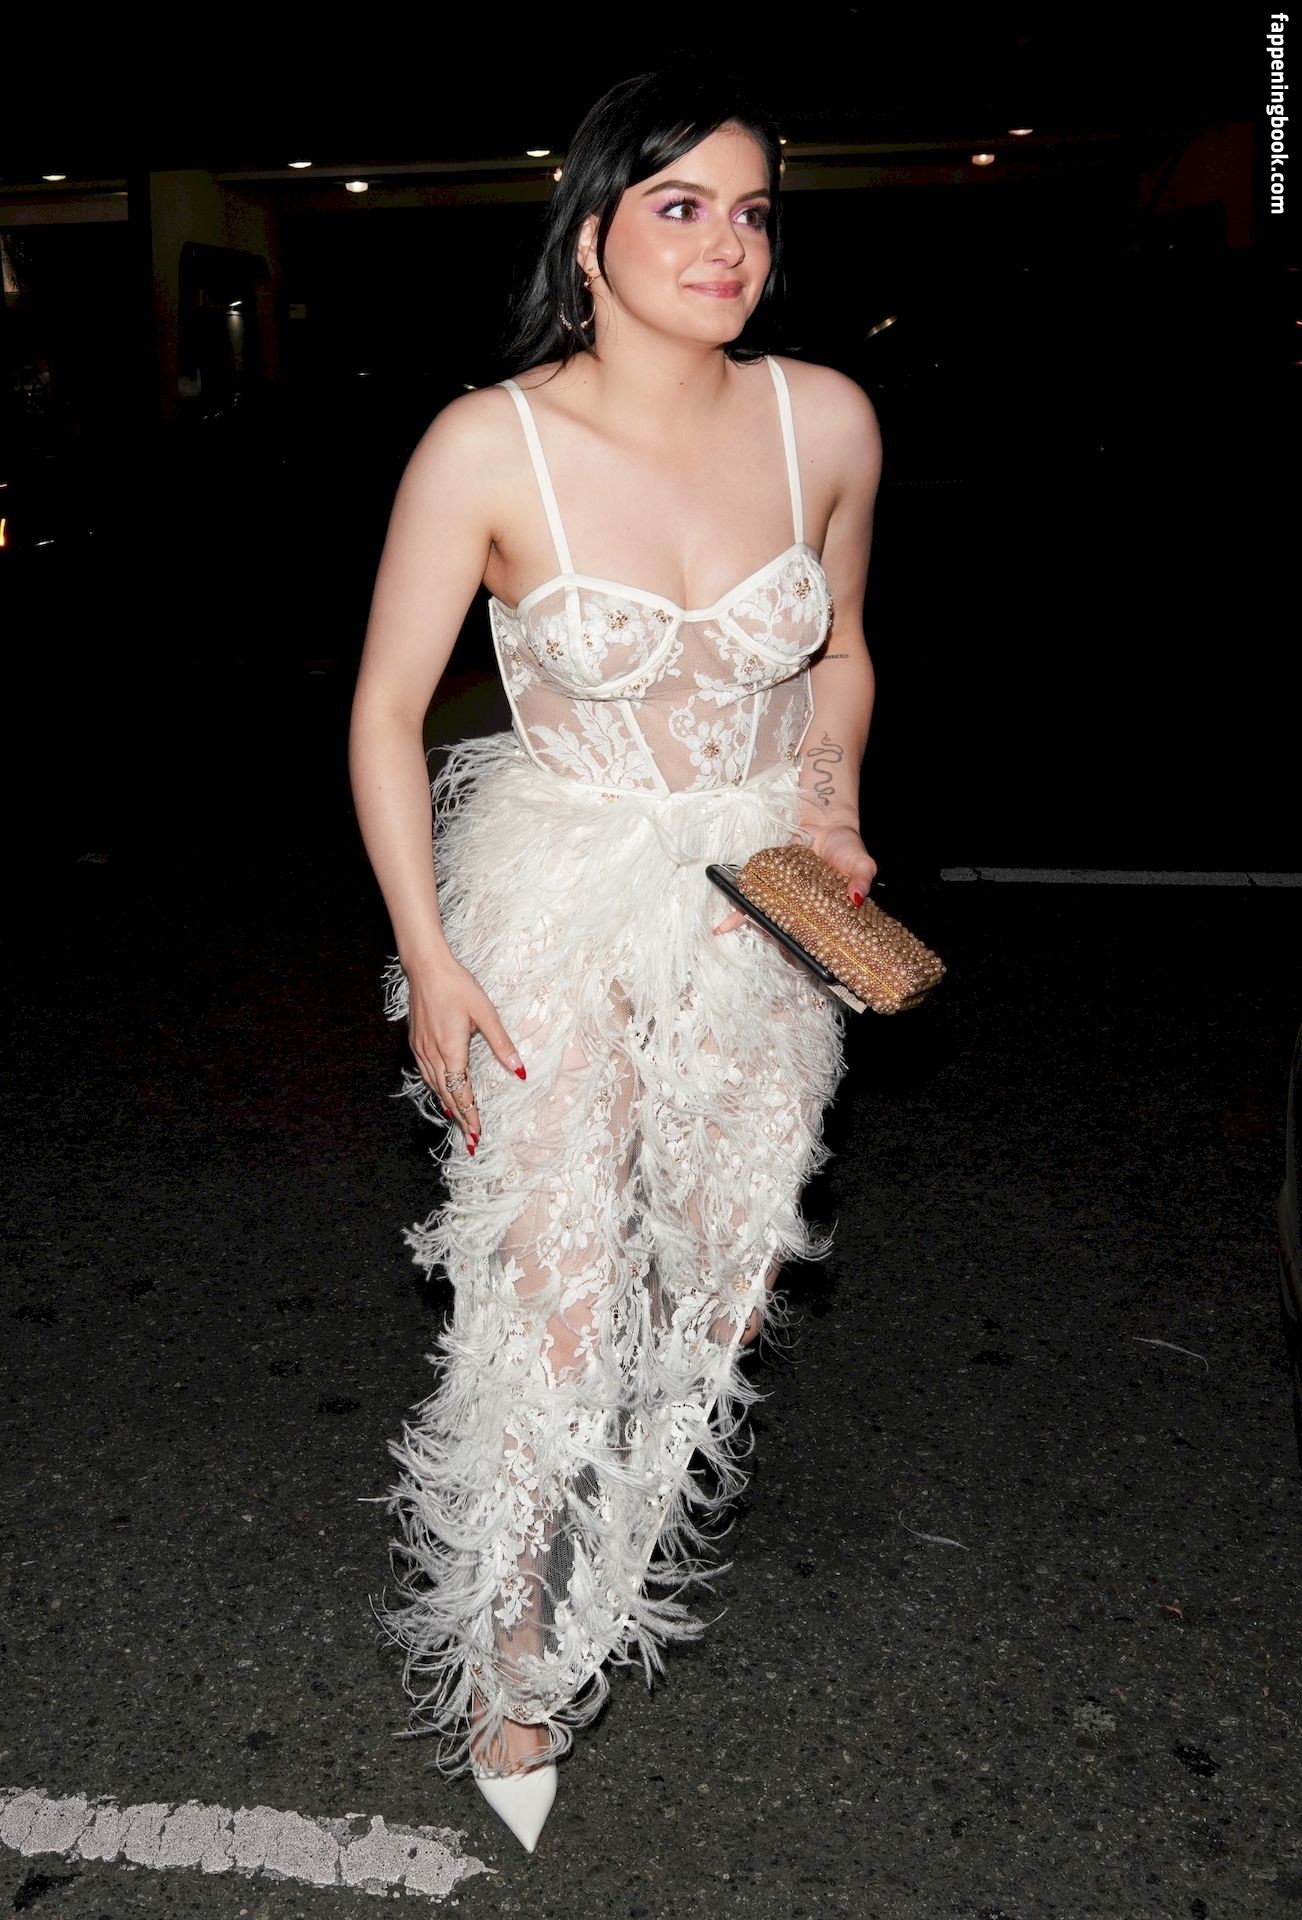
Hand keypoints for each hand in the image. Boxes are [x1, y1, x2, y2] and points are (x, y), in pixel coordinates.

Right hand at [404, 956, 526, 1153]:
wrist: (426, 968)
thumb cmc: (457, 986)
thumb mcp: (486, 1013)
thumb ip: (502, 1045)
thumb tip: (520, 1071)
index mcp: (451, 1050)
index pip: (461, 1092)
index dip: (470, 1115)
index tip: (477, 1134)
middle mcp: (433, 1054)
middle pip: (447, 1095)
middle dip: (460, 1118)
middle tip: (470, 1139)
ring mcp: (421, 1049)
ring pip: (434, 1086)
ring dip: (447, 1106)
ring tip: (458, 1122)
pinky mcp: (416, 1042)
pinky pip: (426, 1074)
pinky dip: (436, 1089)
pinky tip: (442, 1092)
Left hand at [712, 823, 877, 936]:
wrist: (825, 820)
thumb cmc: (846, 845)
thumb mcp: (862, 863)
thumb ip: (862, 879)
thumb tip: (856, 897)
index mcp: (825, 910)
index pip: (816, 935)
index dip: (808, 947)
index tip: (802, 956)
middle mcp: (803, 906)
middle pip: (790, 931)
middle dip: (782, 943)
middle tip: (779, 950)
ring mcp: (785, 895)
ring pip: (770, 918)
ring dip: (760, 929)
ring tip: (753, 938)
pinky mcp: (769, 881)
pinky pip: (753, 899)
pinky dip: (739, 913)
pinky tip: (725, 926)